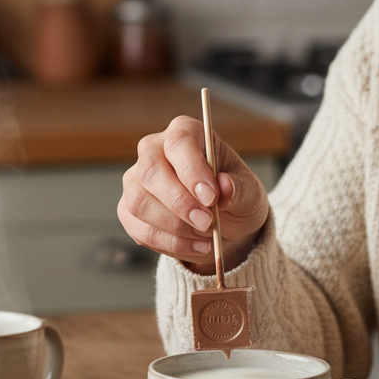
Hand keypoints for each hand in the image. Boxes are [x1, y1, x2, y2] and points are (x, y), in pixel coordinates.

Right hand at [117, 115, 269, 273]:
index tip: (211, 197)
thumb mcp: (250, 191)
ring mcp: (136, 180)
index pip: (179, 143)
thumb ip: (239, 188)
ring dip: (176, 227)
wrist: (224, 223)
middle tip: (207, 223)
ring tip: (207, 236)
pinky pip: (140, 229)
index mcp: (186, 132)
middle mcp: (154, 150)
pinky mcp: (128, 210)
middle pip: (151, 171)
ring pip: (139, 203)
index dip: (192, 170)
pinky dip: (170, 243)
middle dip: (180, 203)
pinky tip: (195, 245)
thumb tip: (225, 186)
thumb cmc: (235, 196)